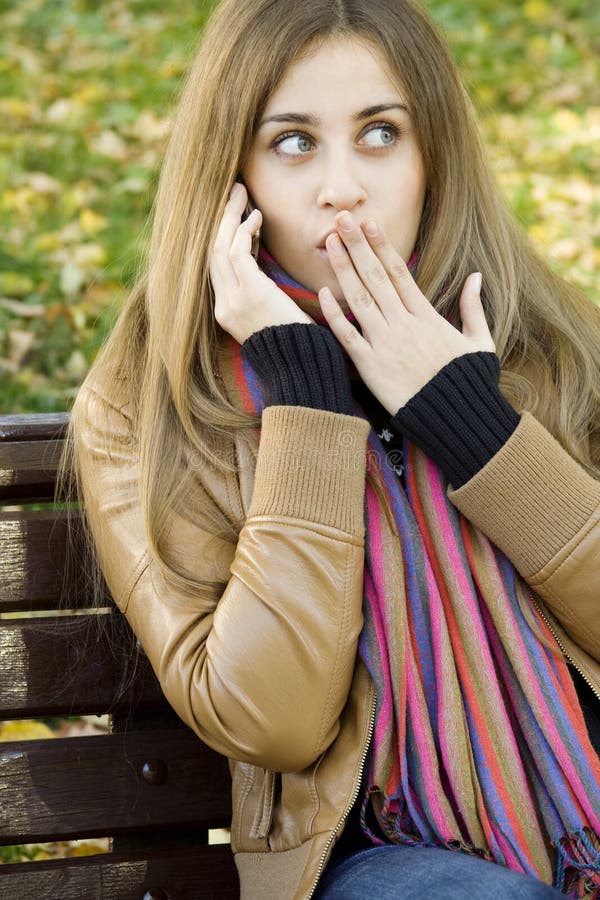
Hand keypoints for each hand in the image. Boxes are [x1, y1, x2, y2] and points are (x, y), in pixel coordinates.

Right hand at [209, 182, 314, 343]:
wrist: (301, 367)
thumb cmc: (297, 346)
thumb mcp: (273, 320)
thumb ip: (264, 297)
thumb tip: (266, 278)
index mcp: (227, 314)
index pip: (219, 267)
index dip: (228, 238)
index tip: (240, 218)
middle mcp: (223, 306)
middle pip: (213, 253)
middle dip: (223, 220)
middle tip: (233, 194)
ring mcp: (232, 300)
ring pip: (220, 248)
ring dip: (231, 217)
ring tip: (241, 193)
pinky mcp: (248, 293)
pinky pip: (237, 253)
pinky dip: (244, 232)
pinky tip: (257, 217)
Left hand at [317, 212, 495, 413]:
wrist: (454, 418)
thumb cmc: (468, 382)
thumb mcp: (479, 342)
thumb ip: (473, 308)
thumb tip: (477, 277)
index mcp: (427, 315)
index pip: (399, 272)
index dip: (382, 245)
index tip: (369, 222)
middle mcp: (403, 324)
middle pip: (375, 276)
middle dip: (357, 244)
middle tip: (340, 218)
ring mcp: (385, 344)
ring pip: (359, 299)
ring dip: (342, 269)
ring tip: (328, 242)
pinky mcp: (370, 367)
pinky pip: (347, 336)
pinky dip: (334, 314)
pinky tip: (322, 292)